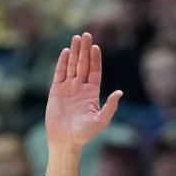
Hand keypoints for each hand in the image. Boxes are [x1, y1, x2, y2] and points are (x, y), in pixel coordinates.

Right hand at [45, 32, 122, 149]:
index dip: (95, 59)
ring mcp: (68, 88)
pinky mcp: (56, 90)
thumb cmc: (85, 134)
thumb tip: (120, 92)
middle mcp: (80, 88)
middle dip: (84, 50)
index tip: (96, 46)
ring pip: (72, 66)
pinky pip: (59, 73)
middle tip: (86, 34)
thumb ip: (110, 106)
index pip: (94, 71)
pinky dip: (62, 62)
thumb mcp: (101, 120)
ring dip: (74, 52)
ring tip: (76, 38)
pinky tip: (65, 51)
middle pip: (83, 64)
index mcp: (92, 93)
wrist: (66, 140)